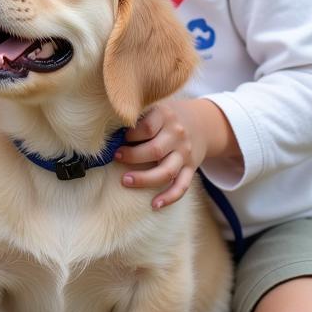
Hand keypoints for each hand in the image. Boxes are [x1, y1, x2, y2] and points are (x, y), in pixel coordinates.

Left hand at [114, 98, 229, 208]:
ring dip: (144, 179)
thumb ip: (137, 117)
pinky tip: (155, 205)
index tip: (118, 138)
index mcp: (165, 116)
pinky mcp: (191, 168)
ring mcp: (185, 153)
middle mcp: (177, 135)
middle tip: (116, 157)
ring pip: (166, 171)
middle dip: (132, 157)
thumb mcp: (154, 107)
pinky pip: (182, 186)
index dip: (130, 135)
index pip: (146, 128)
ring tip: (125, 180)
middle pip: (154, 151)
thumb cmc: (166, 116)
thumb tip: (110, 134)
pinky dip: (169, 197)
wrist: (202, 122)